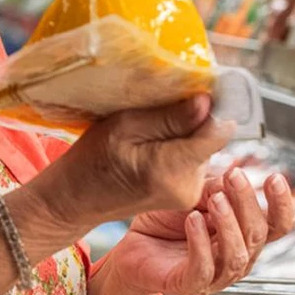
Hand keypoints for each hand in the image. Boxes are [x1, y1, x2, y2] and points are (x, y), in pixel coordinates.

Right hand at [40, 95, 236, 226]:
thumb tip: (207, 102)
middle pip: (210, 138)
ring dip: (183, 136)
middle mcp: (188, 186)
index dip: (211, 108)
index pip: (217, 132)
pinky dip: (178, 149)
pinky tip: (152, 149)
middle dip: (190, 122)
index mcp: (171, 169)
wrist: (77, 199)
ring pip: (202, 148)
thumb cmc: (92, 160)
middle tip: (155, 117)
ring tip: (149, 135)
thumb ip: (168, 117)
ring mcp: (190, 194)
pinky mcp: (187, 195)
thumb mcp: (123, 126)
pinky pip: (194, 160)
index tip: (192, 94)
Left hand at [104, 168, 294, 294]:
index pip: (277, 225)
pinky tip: (192, 221)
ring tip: (214, 199)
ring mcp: (216, 275)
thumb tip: (233, 177)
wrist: (133, 246)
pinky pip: (204, 268)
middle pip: (258, 235)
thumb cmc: (166, 222)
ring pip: (237, 256)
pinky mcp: (190, 284)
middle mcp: (237, 257)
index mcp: (244, 236)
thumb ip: (215, 189)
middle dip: (248, 203)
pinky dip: (200, 243)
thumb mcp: (192, 196)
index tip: (275, 178)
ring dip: (228, 224)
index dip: (282, 204)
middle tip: (234, 176)